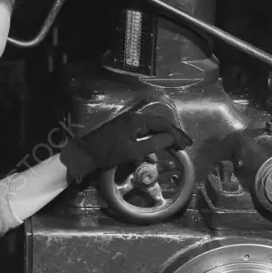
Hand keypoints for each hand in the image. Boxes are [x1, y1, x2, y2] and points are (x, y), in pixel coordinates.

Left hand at [61, 109, 192, 181]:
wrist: (84, 154)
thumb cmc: (106, 154)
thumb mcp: (132, 151)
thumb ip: (153, 144)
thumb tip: (171, 139)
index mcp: (136, 120)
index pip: (162, 124)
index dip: (176, 134)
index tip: (186, 144)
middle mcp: (134, 118)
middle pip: (159, 124)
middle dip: (173, 134)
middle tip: (187, 144)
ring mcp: (128, 122)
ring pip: (152, 127)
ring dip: (165, 137)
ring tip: (177, 147)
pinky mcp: (124, 129)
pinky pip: (143, 132)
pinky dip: (153, 140)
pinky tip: (157, 151)